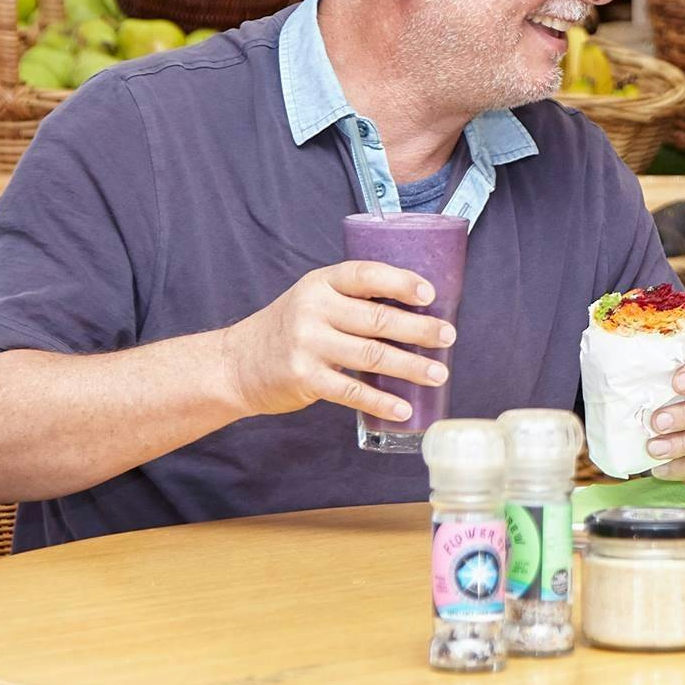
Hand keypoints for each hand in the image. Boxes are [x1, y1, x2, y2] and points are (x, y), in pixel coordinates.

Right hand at [221, 261, 455, 424]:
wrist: (236, 363)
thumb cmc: (290, 329)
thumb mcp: (314, 300)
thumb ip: (353, 300)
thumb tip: (417, 312)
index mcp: (321, 283)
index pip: (366, 275)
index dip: (400, 282)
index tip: (429, 295)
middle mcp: (314, 309)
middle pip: (377, 318)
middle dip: (419, 329)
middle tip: (448, 337)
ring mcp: (308, 345)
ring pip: (372, 355)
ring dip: (411, 367)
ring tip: (439, 374)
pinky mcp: (305, 379)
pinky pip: (352, 391)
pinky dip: (381, 401)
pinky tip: (404, 409)